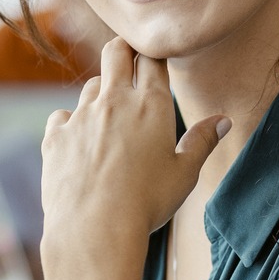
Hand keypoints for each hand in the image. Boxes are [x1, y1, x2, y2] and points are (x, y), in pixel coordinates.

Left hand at [39, 38, 228, 268]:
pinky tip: (80, 142)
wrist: (94, 229)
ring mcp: (81, 116)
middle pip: (115, 52)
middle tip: (128, 60)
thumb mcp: (184, 174)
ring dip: (102, 94)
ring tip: (110, 119)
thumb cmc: (146, 203)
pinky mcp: (55, 137)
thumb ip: (202, 142)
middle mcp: (114, 101)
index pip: (152, 59)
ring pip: (91, 86)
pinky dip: (71, 124)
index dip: (154, 54)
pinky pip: (62, 116)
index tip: (155, 59)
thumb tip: (223, 120)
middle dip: (123, 50)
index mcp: (151, 105)